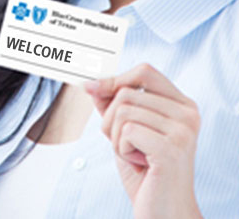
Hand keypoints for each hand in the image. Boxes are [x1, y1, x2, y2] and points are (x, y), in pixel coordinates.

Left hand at [83, 63, 202, 218]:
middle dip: (110, 120)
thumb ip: (113, 105)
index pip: (144, 72)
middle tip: (124, 143)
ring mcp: (182, 129)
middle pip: (126, 92)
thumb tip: (92, 84)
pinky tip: (138, 163)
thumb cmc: (145, 169)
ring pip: (122, 112)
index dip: (115, 79)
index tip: (91, 87)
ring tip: (133, 154)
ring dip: (116, 138)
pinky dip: (121, 149)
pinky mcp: (171, 148)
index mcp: (181, 104)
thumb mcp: (126, 130)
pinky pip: (126, 131)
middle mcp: (187, 112)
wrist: (164, 210)